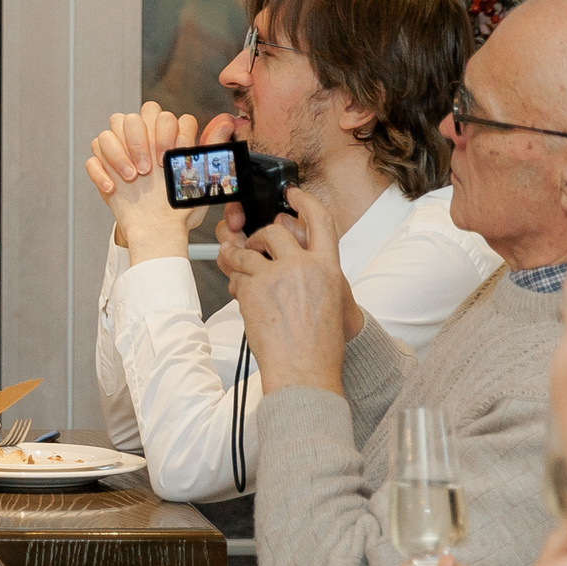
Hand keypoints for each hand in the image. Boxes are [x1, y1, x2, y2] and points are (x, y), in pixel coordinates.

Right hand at [84, 105, 231, 264]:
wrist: (156, 230)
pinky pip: (92, 158)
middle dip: (139, 140)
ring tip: (132, 179)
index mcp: (167, 138)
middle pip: (134, 116)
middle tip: (148, 169)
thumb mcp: (201, 178)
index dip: (166, 134)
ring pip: (109, 131)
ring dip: (118, 155)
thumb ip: (211, 148)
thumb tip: (228, 121)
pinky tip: (113, 189)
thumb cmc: (180, 205)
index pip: (164, 116)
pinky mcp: (103, 167)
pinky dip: (101, 173)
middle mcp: (143, 141)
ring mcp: (121, 152)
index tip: (168, 159)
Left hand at [219, 188, 353, 392]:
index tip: (292, 195)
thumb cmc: (319, 344)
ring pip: (246, 252)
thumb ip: (314, 273)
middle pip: (273, 231)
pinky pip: (235, 276)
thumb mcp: (331, 302)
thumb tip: (290, 254)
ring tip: (238, 270)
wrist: (305, 371)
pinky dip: (235, 284)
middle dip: (257, 238)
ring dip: (236, 258)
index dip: (305, 201)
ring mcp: (276, 277)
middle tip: (253, 249)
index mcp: (328, 267)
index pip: (321, 220)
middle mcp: (303, 266)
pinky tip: (242, 297)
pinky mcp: (253, 290)